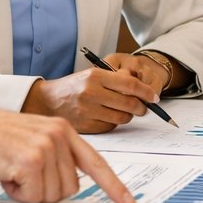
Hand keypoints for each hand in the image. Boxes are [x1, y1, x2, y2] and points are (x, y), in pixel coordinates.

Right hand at [0, 107, 136, 202]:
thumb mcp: (35, 137)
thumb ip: (57, 154)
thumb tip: (71, 183)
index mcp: (64, 131)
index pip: (96, 162)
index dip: (113, 186)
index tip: (127, 202)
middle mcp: (59, 136)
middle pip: (71, 188)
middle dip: (46, 190)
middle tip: (24, 175)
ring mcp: (46, 148)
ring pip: (52, 195)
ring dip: (30, 192)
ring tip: (13, 171)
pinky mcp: (31, 162)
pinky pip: (34, 196)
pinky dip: (18, 193)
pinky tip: (6, 175)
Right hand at [23, 64, 163, 133]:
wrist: (47, 101)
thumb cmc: (74, 87)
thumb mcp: (92, 75)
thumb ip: (116, 80)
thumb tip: (143, 91)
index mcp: (95, 76)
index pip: (130, 84)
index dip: (146, 92)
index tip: (154, 97)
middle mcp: (91, 93)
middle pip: (129, 104)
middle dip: (142, 107)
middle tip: (144, 108)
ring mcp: (88, 111)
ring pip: (122, 118)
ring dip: (128, 116)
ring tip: (125, 111)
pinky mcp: (86, 126)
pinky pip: (111, 127)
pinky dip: (114, 123)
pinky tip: (108, 117)